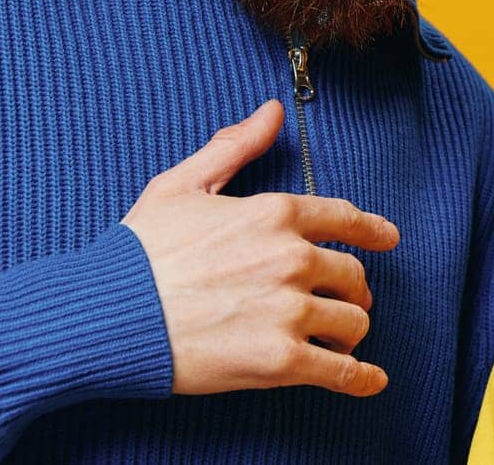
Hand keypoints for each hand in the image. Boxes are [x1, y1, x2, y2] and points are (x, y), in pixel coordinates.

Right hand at [121, 99, 400, 396]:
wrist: (106, 315)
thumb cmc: (137, 252)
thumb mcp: (182, 185)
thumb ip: (235, 147)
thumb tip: (272, 112)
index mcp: (275, 214)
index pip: (345, 219)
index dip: (373, 230)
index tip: (387, 237)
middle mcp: (292, 258)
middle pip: (352, 274)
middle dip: (351, 288)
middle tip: (343, 300)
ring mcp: (289, 310)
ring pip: (352, 320)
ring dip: (351, 329)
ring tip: (340, 337)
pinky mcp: (279, 360)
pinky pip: (340, 370)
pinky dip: (361, 378)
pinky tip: (370, 380)